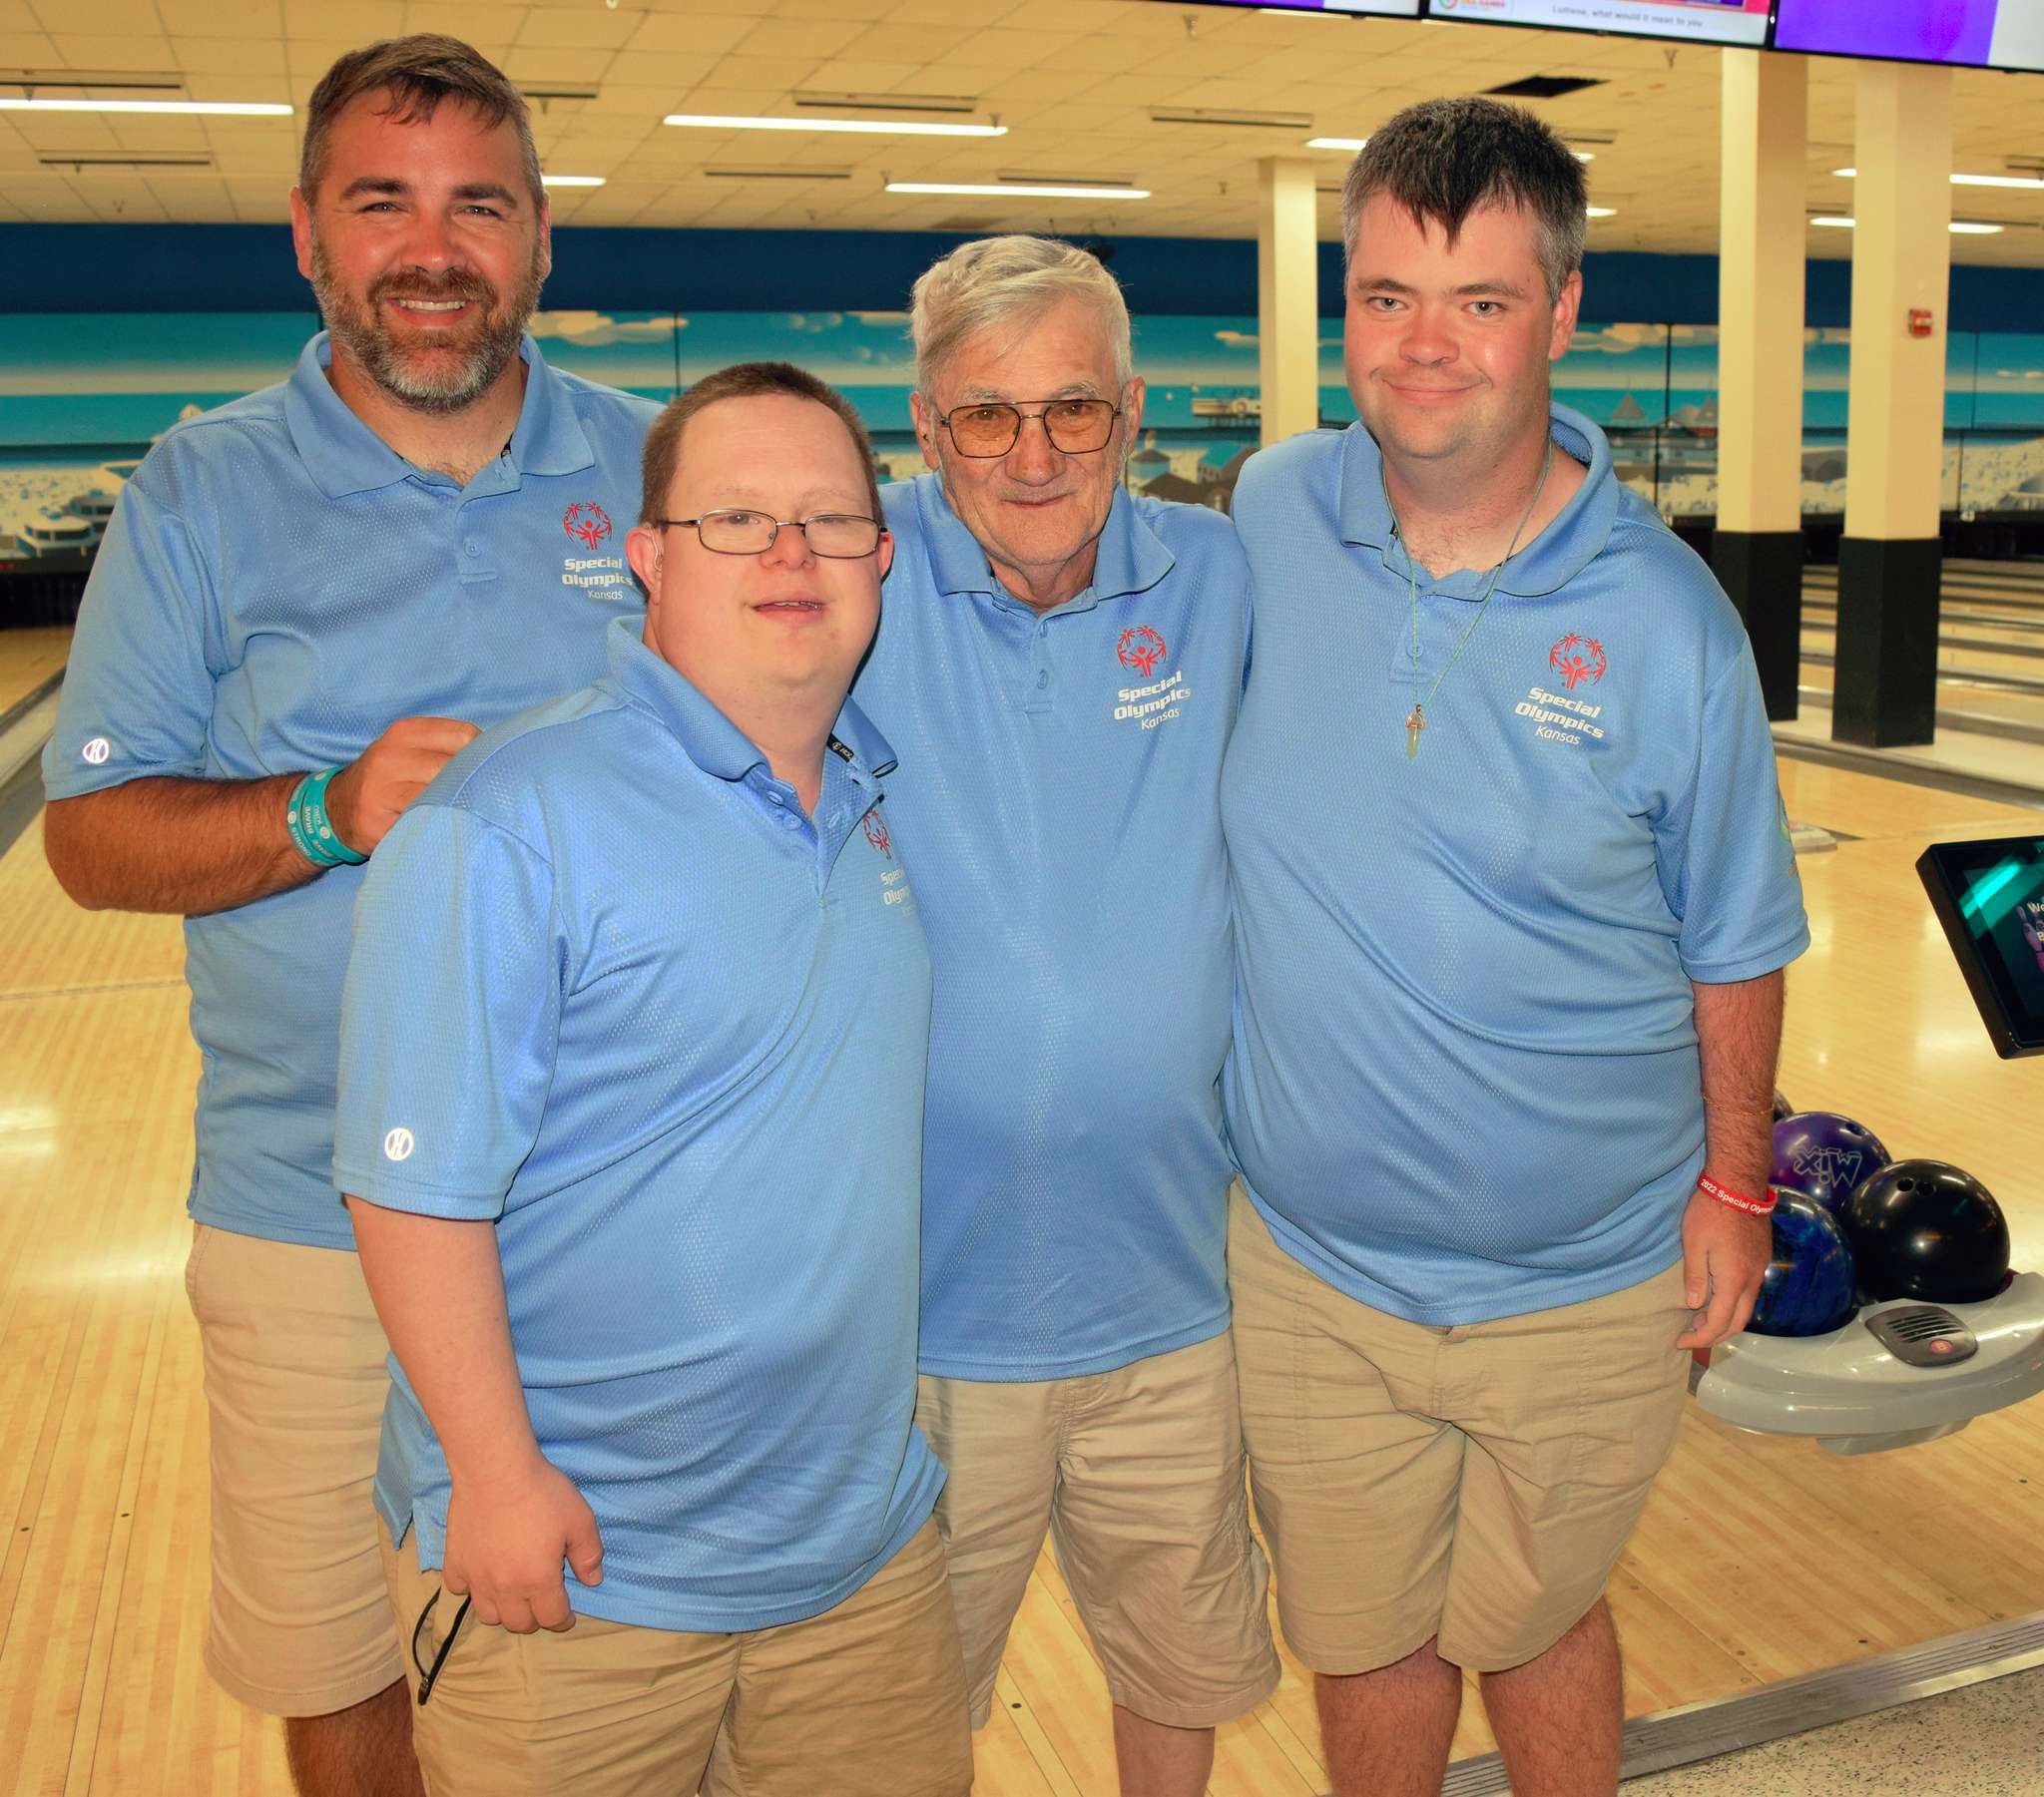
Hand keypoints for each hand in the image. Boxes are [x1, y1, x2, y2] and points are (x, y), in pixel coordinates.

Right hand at [325, 716, 479, 855]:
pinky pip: (424, 823)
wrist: (335, 809)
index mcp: (404, 732)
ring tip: (462, 813)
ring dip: (459, 806)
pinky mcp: (379, 823)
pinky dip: (440, 826)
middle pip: (456, 767)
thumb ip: (445, 747)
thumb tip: (497, 755)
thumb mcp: (410, 750)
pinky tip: (442, 827)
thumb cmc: (387, 778)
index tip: (488, 769)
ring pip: (442, 796)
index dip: (483, 754)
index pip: (463, 735)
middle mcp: (391, 756)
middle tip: (480, 796)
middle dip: (473, 782)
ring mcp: (382, 791)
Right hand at [441, 1454, 603, 1633]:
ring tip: (513, 1594)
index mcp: (538, 1581)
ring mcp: (476, 1578)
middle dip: (535, 1619)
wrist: (496, 1470)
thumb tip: (593, 1581)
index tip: (567, 1616)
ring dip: (504, 1610)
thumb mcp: (580, 1520)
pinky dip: (471, 1588)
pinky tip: (482, 1575)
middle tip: (542, 1603)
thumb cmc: (542, 1494)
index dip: (563, 1620)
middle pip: (518, 1623)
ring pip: (488, 1614)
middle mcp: (505, 1588)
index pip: (551, 1618)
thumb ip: (589, 1555)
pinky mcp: (454, 1562)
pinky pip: (459, 1589)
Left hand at [1674, 1188, 1771, 1349]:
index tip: (1680, 1341)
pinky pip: (1750, 1292)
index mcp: (1734, 1281)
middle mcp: (1752, 1281)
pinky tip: (1717, 1297)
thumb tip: (1695, 1306)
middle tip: (1689, 1335)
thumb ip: (1696, 1278)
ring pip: (1747, 1308)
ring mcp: (1760, 1270)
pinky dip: (1734, 1304)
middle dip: (1715, 1335)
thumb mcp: (1693, 1244)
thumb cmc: (1710, 1212)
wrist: (1739, 1185)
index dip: (1700, 1338)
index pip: (1719, 1323)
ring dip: (1725, 1320)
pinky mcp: (1761, 1259)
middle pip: (1738, 1322)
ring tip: (1699, 1318)